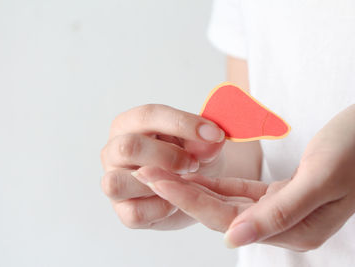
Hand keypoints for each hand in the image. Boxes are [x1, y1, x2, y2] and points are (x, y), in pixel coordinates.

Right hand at [100, 104, 224, 229]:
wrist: (195, 183)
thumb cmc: (190, 154)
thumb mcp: (200, 142)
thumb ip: (203, 141)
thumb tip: (212, 140)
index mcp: (129, 124)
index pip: (147, 116)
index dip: (181, 123)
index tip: (214, 134)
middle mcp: (114, 151)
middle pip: (128, 147)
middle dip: (167, 157)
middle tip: (194, 164)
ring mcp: (112, 182)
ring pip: (118, 183)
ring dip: (157, 184)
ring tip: (183, 183)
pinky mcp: (122, 212)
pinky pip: (134, 213)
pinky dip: (161, 209)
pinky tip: (177, 202)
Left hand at [133, 105, 354, 249]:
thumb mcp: (323, 178)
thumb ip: (280, 213)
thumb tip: (231, 239)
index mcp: (294, 229)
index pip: (227, 219)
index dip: (188, 200)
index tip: (156, 181)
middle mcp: (283, 225)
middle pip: (219, 212)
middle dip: (180, 192)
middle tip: (145, 173)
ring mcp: (279, 209)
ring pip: (225, 201)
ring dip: (192, 186)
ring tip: (160, 171)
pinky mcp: (278, 192)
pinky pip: (238, 190)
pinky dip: (214, 181)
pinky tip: (191, 174)